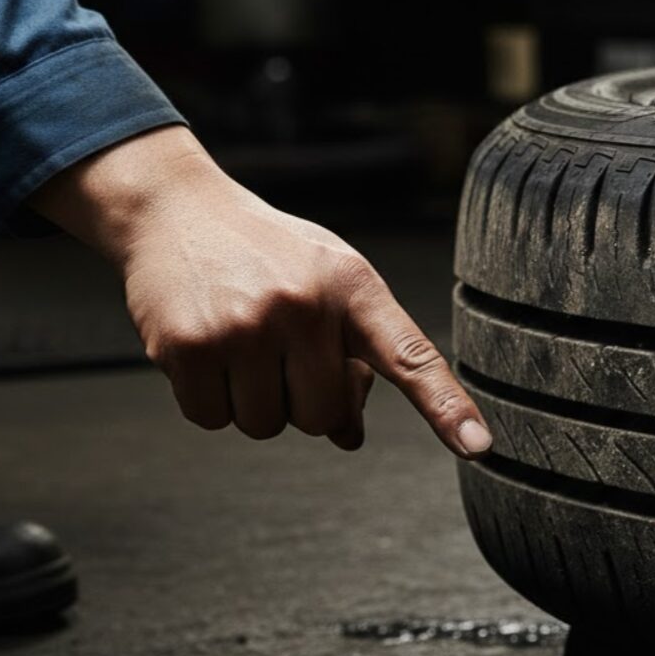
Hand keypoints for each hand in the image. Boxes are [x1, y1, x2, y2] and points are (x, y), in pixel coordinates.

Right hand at [29, 126, 492, 456]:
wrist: (175, 209)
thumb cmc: (263, 253)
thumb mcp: (321, 287)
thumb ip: (347, 358)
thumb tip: (348, 436)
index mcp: (351, 286)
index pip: (410, 355)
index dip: (445, 406)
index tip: (479, 446)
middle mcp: (303, 304)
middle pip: (320, 418)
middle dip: (299, 399)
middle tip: (276, 350)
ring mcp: (245, 326)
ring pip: (264, 425)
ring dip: (251, 400)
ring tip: (238, 341)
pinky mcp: (189, 346)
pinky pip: (211, 419)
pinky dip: (207, 399)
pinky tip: (204, 348)